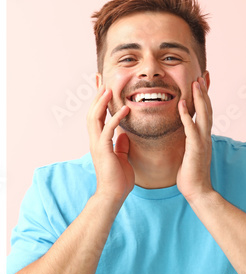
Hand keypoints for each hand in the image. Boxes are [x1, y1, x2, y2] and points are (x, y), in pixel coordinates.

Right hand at [87, 81, 134, 203]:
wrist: (113, 194)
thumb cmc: (118, 178)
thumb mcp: (122, 157)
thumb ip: (121, 145)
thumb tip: (124, 135)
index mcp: (100, 139)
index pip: (98, 115)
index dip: (99, 100)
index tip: (103, 85)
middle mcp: (95, 139)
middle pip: (93, 111)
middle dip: (97, 94)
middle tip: (103, 79)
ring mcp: (98, 143)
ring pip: (96, 117)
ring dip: (102, 102)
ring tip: (110, 88)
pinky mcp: (104, 150)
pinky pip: (109, 130)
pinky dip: (116, 118)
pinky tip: (125, 109)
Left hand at [177, 76, 214, 201]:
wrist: (198, 191)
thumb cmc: (191, 175)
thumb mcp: (189, 153)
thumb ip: (188, 141)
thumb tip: (184, 133)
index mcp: (203, 137)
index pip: (205, 112)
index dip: (204, 97)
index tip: (202, 82)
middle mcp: (205, 137)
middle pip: (207, 109)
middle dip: (204, 92)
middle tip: (202, 76)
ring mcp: (202, 142)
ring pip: (203, 115)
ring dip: (199, 98)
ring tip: (195, 83)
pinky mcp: (195, 149)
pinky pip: (191, 129)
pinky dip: (186, 116)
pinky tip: (181, 104)